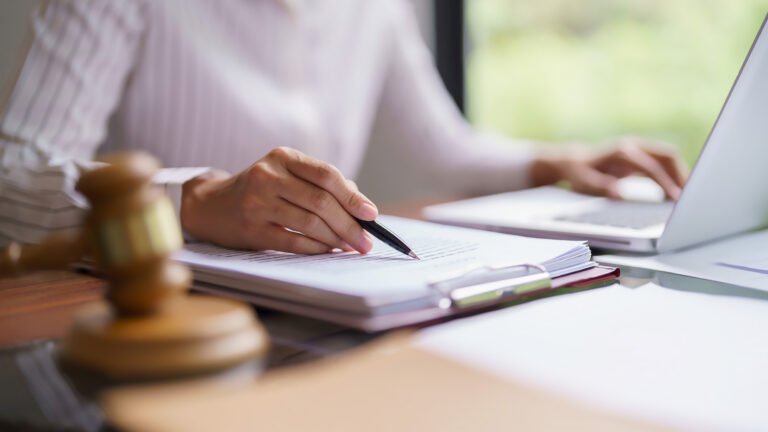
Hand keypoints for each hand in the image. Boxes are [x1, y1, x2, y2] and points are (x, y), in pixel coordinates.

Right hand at [180, 147, 377, 253]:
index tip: (371, 214)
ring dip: (336, 239)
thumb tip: (361, 207)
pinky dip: (316, 248)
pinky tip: (328, 251)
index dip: (352, 196)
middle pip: (320, 201)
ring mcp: (256, 202)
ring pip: (309, 222)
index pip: (326, 175)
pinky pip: (293, 241)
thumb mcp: (287, 175)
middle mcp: (268, 176)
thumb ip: (322, 185)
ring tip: (350, 247)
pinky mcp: (251, 229)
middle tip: (366, 242)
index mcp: (283, 157)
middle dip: (349, 224)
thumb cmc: (262, 190)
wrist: (212, 206)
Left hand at [530, 137, 687, 199]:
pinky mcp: (641, 156)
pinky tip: (674, 194)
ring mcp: (639, 149)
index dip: (666, 182)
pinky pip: (663, 164)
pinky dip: (672, 176)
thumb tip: (618, 194)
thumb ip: (601, 187)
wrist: (574, 162)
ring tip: (687, 197)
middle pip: (668, 156)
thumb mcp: (584, 182)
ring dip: (680, 175)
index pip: (651, 167)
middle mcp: (634, 146)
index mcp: (622, 152)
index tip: (677, 199)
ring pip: (669, 158)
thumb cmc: (579, 173)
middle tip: (692, 197)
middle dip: (682, 175)